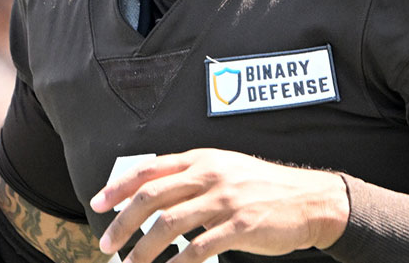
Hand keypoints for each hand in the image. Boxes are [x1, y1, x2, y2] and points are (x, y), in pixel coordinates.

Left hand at [91, 149, 348, 262]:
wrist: (310, 200)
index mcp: (201, 159)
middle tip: (107, 243)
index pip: (149, 170)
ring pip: (168, 225)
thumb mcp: (225, 169)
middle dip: (122, 223)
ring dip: (142, 250)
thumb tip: (153, 193)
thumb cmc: (264, 188)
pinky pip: (197, 248)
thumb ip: (192, 177)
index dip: (118, 187)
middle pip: (151, 197)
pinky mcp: (239, 227)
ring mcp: (224, 200)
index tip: (98, 204)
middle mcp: (209, 174)